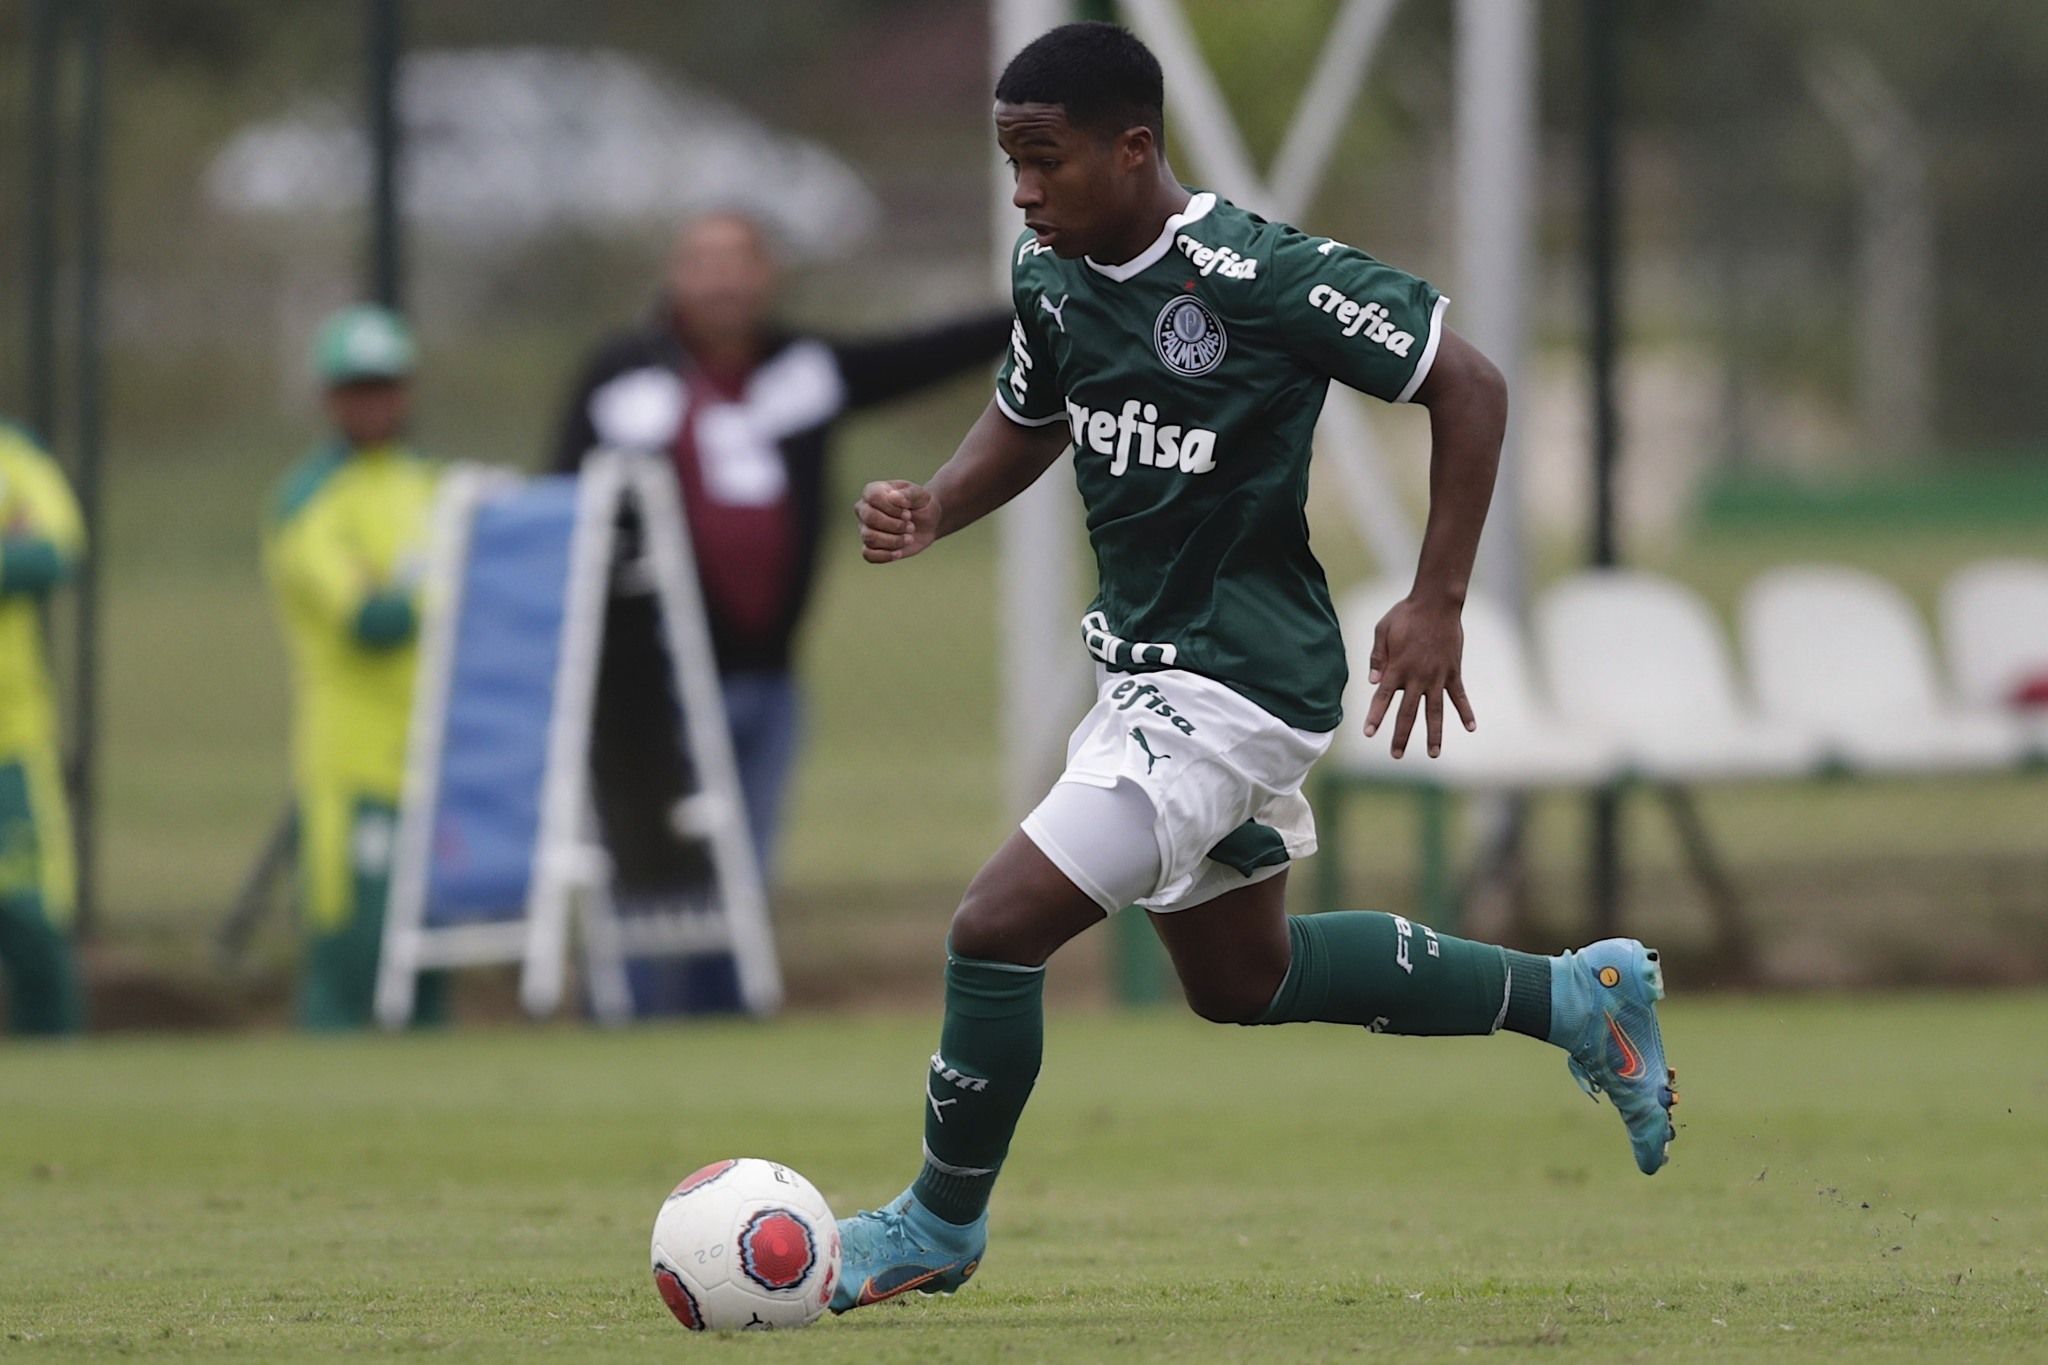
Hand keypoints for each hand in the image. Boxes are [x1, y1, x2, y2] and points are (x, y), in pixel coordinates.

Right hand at [855, 479, 941, 562]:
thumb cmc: (920, 504)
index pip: (873, 497)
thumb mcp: (920, 495)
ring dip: (894, 540)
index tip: (908, 512)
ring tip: (909, 538)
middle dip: (895, 525)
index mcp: (872, 491)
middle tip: (911, 526)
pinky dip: (885, 555)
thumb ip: (908, 494)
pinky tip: (899, 553)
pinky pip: (868, 554)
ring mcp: (865, 528)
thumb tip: (893, 497)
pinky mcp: (870, 546)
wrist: (927, 522)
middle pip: (870, 518)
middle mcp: (863, 509)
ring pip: (870, 538)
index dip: (892, 508)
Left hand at [1362, 596, 1477, 758]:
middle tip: (1395, 755)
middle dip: (1401, 735)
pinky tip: (1471, 728)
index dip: (1376, 716)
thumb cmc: (1406, 614)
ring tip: (1433, 754)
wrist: (1437, 603)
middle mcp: (1417, 676)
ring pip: (1435, 711)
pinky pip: (1460, 696)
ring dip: (1435, 734)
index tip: (1369, 733)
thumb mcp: (1382, 630)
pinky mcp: (1453, 672)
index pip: (1382, 698)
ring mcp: (1438, 676)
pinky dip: (1466, 712)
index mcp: (1397, 667)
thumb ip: (1377, 657)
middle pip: (1408, 712)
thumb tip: (1372, 682)